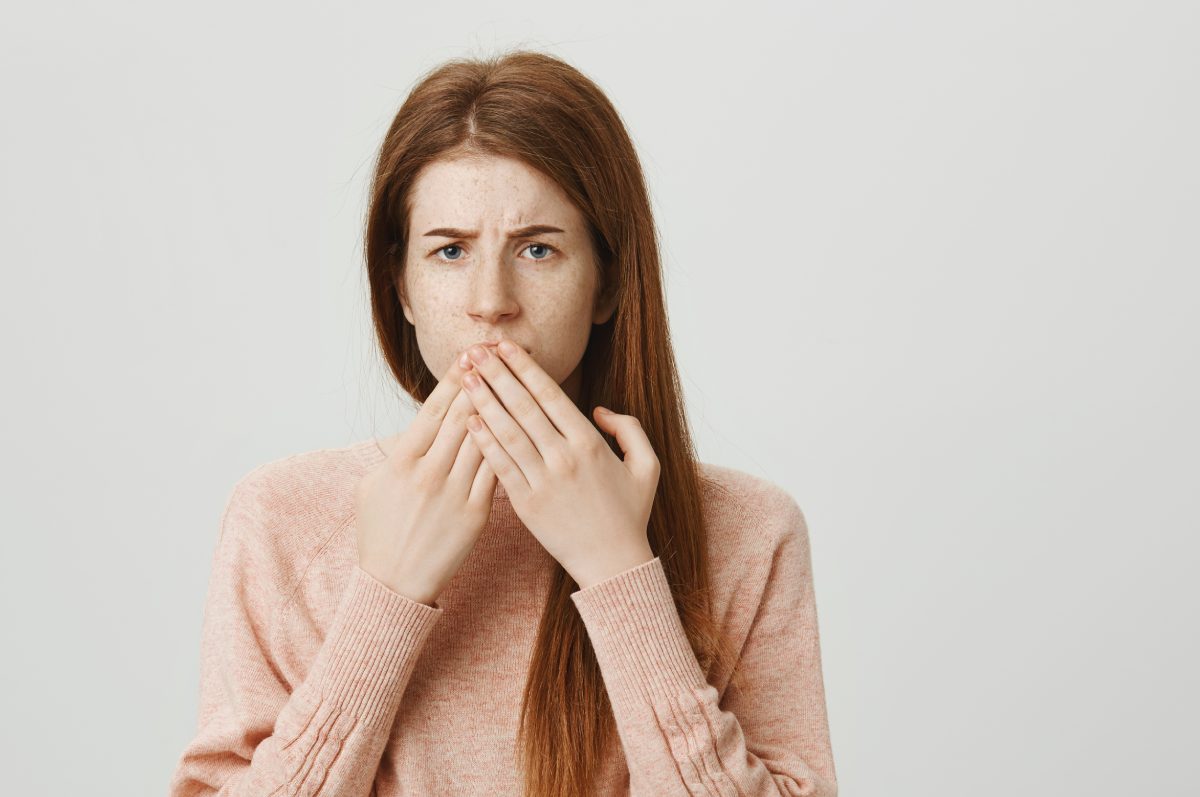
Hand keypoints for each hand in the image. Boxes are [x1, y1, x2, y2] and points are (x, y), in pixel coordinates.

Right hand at [353, 351, 498, 604]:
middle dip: (482, 381)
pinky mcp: (476, 512)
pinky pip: (496, 470)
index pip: (435, 409)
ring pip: (485, 438)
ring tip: (515, 380)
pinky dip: (508, 445)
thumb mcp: (373, 486)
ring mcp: (455, 492)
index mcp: (402, 460)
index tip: (469, 355)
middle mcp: (430, 472)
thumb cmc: (380, 533)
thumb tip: (418, 426)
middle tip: (498, 354)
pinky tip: (522, 425)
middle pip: (464, 415)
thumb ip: (397, 453)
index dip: (454, 379)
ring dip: (501, 406)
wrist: (394, 584)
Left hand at [458, 339, 659, 589]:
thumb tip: (599, 410)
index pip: (549, 394)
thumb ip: (629, 429)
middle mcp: (563, 458)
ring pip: (506, 432)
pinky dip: (483, 441)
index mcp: (590, 443)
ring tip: (464, 378)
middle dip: (496, 374)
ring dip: (483, 401)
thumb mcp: (647, 466)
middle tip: (473, 351)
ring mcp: (542, 481)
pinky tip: (468, 421)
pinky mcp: (526, 505)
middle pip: (522, 406)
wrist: (613, 565)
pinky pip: (500, 466)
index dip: (524, 367)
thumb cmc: (630, 514)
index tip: (504, 347)